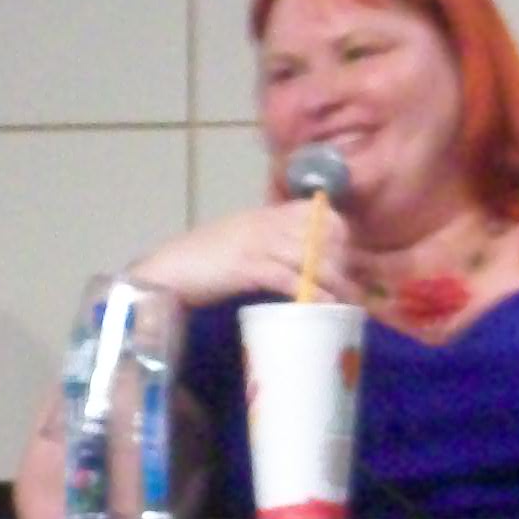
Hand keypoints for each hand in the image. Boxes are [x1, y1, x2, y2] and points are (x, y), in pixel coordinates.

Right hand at [125, 199, 362, 311]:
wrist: (163, 272)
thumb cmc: (197, 264)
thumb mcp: (237, 245)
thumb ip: (265, 247)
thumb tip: (296, 264)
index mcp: (262, 215)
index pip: (315, 211)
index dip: (338, 234)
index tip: (348, 260)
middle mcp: (264, 222)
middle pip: (320, 234)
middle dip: (343, 263)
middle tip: (355, 291)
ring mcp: (255, 242)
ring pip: (311, 255)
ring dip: (336, 282)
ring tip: (349, 304)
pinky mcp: (246, 266)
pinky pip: (290, 276)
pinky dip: (311, 292)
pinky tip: (324, 307)